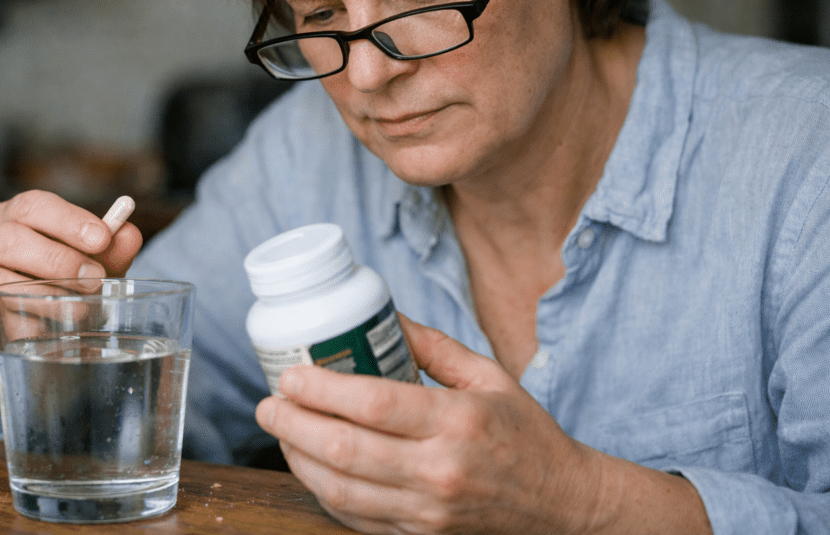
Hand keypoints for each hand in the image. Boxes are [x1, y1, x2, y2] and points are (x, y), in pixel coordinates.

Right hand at [0, 190, 142, 392]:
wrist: (28, 345)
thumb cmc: (58, 292)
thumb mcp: (89, 269)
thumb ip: (110, 253)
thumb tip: (128, 234)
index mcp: (9, 220)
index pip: (31, 206)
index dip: (68, 219)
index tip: (102, 238)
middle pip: (6, 239)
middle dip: (56, 258)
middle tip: (94, 279)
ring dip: (42, 297)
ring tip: (79, 311)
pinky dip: (23, 330)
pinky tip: (50, 336)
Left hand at [255, 315, 710, 534]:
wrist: (562, 506)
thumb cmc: (524, 434)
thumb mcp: (489, 376)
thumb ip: (433, 346)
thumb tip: (381, 315)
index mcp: (458, 421)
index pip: (374, 404)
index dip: (321, 389)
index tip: (290, 375)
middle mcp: (440, 470)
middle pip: (346, 449)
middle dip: (293, 425)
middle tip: (267, 405)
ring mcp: (428, 511)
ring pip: (340, 489)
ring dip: (298, 459)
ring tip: (280, 432)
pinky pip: (355, 517)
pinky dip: (322, 491)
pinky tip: (309, 466)